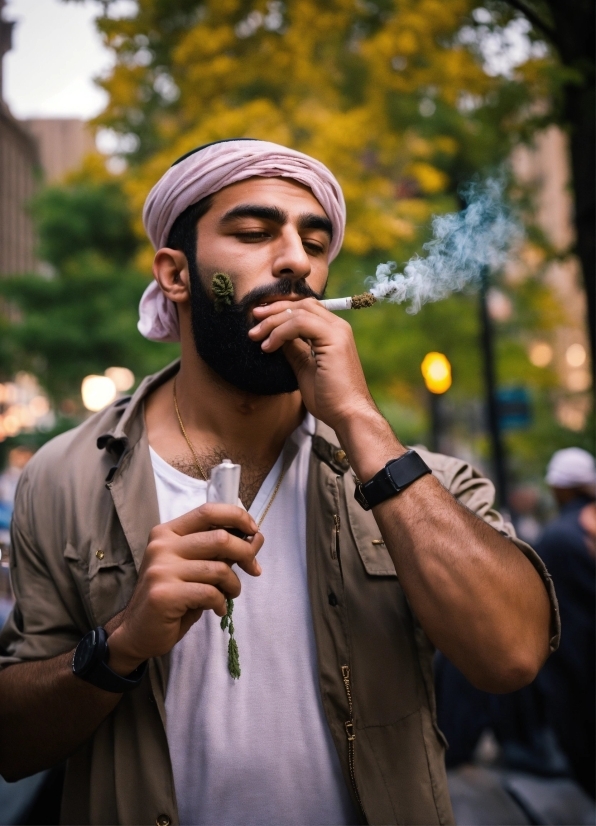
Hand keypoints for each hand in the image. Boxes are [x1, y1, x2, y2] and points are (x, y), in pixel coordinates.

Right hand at [107, 504, 262, 674]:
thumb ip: (218, 551)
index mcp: (168, 533)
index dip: (237, 517)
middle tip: (253, 568)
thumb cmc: (172, 597)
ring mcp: (161, 569)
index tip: (254, 531)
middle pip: (220, 538)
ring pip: (219, 568)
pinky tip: (217, 609)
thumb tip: (255, 538)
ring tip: (230, 594)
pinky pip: (209, 593)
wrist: (137, 631)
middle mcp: (162, 546)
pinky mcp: (164, 594)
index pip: (208, 512)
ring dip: (234, 584)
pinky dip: (221, 602)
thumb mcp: (194, 567)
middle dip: (246, 553)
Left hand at [250, 298, 375, 430]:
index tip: (259, 319)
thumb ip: (294, 349)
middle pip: (302, 304)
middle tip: (253, 320)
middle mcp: (338, 327)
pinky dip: (280, 332)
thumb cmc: (329, 398)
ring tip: (255, 336)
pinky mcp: (335, 340)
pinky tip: (269, 346)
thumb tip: (277, 337)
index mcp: (333, 332)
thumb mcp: (304, 368)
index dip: (281, 310)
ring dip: (273, 321)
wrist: (348, 416)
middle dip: (274, 310)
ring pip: (300, 311)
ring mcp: (338, 331)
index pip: (306, 308)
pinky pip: (301, 324)